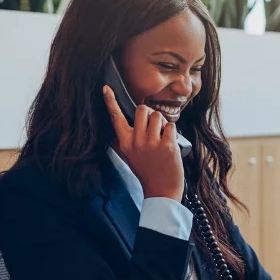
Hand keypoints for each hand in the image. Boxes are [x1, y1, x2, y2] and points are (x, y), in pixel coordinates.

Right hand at [103, 86, 183, 201]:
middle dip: (150, 114)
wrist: (161, 191)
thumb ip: (125, 141)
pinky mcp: (167, 145)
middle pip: (141, 110)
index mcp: (125, 143)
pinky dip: (172, 132)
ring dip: (162, 123)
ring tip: (162, 137)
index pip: (115, 118)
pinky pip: (171, 125)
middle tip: (154, 127)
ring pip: (157, 115)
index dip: (110, 101)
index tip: (106, 88)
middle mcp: (136, 141)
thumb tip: (119, 125)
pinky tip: (170, 144)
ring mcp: (151, 143)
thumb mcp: (129, 157)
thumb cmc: (147, 172)